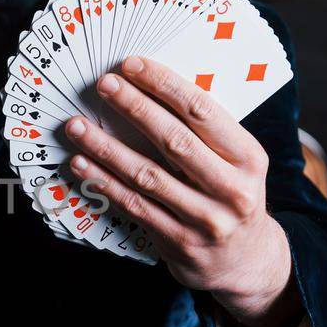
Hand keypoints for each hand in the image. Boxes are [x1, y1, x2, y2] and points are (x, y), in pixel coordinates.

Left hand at [63, 55, 297, 326]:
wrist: (245, 260)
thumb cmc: (232, 196)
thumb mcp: (237, 162)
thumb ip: (205, 132)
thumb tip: (149, 88)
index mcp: (249, 158)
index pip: (203, 112)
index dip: (165, 85)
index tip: (132, 65)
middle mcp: (231, 189)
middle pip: (174, 140)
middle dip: (134, 107)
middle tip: (103, 85)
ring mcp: (205, 219)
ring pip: (146, 175)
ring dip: (106, 148)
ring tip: (77, 126)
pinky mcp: (178, 242)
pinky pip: (133, 205)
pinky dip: (104, 183)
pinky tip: (81, 164)